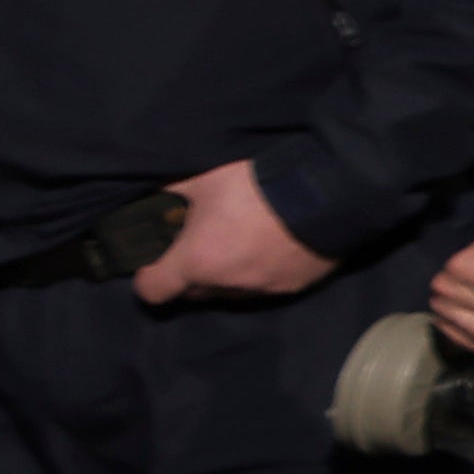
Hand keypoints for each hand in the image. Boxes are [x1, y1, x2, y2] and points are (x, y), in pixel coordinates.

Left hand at [129, 160, 325, 307]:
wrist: (324, 193)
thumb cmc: (256, 186)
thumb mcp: (206, 179)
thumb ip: (175, 192)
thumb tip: (155, 195)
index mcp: (195, 261)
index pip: (152, 291)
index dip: (149, 277)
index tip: (157, 261)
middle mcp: (224, 284)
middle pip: (193, 293)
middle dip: (192, 274)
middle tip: (204, 245)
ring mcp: (261, 289)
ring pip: (231, 292)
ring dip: (229, 276)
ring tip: (244, 246)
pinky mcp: (293, 287)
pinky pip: (266, 287)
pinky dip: (264, 273)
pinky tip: (276, 248)